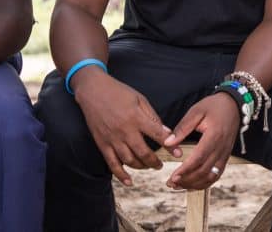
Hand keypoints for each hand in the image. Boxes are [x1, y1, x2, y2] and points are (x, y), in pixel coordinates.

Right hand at [73, 70, 174, 185]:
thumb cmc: (119, 92)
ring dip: (141, 167)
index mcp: (136, 117)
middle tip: (161, 165)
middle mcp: (124, 130)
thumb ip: (153, 117)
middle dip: (154, 162)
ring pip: (129, 160)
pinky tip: (129, 181)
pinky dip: (120, 175)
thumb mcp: (140, 99)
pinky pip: (112, 163)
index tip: (178, 154)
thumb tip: (167, 133)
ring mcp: (112, 139)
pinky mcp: (102, 144)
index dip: (170, 146)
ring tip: (148, 166)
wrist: (93, 91)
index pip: (157, 135)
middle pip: (143, 152)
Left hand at [164, 92, 240, 190]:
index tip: (173, 177)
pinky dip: (205, 183)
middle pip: (204, 171)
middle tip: (171, 183)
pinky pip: (216, 174)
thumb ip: (182, 128)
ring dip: (195, 184)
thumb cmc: (214, 106)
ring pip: (211, 176)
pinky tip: (193, 184)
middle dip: (187, 180)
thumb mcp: (196, 111)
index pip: (199, 158)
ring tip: (179, 185)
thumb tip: (168, 142)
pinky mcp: (225, 156)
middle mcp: (221, 148)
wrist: (234, 105)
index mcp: (214, 135)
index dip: (185, 170)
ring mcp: (225, 154)